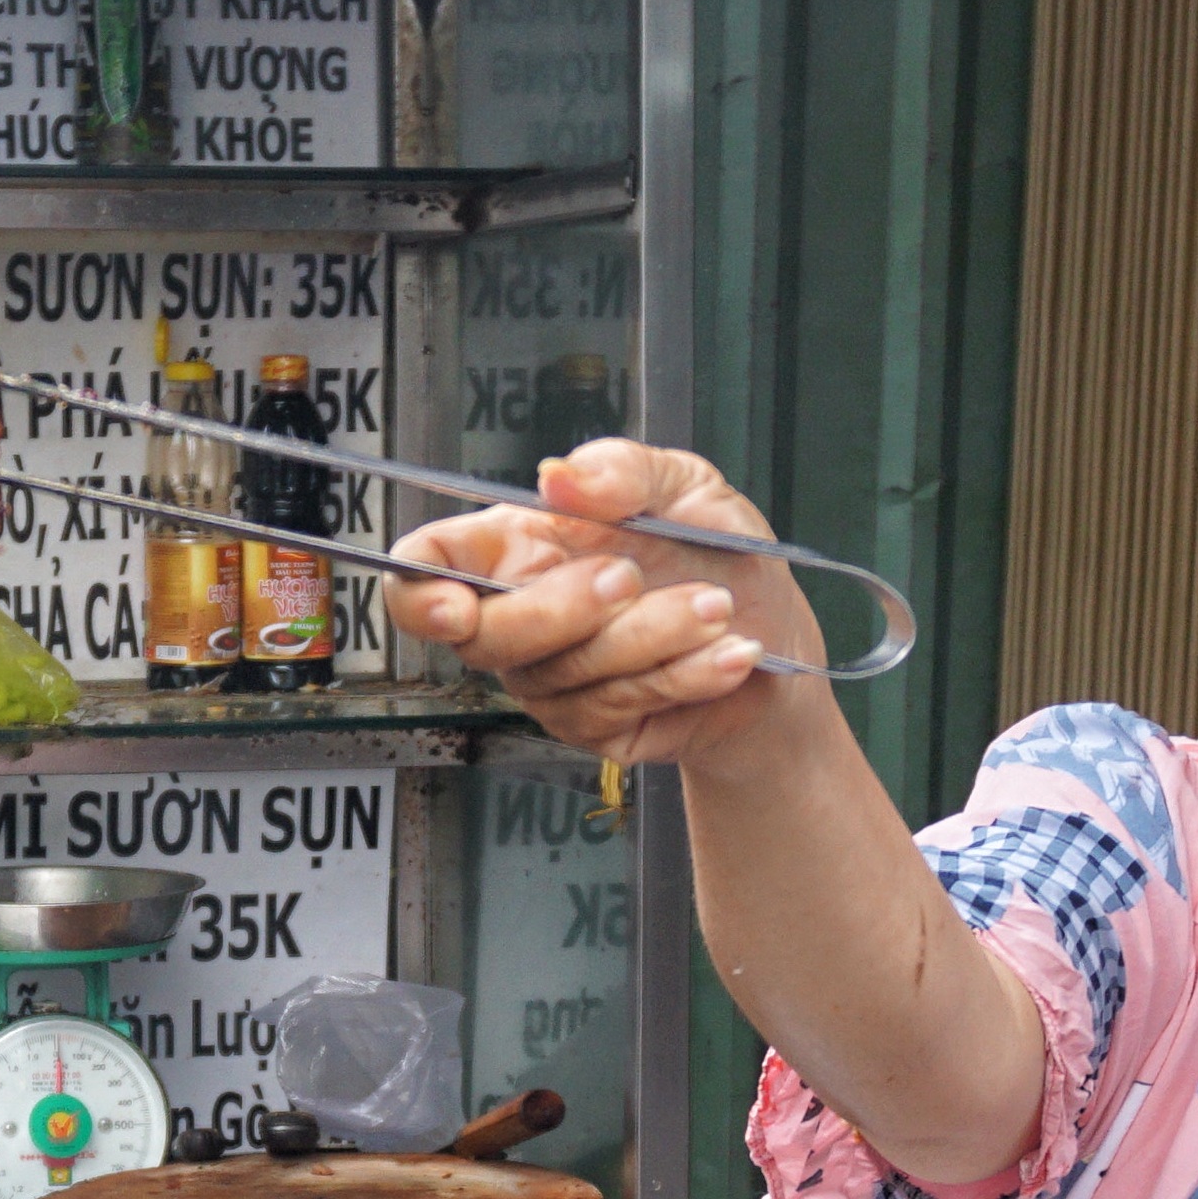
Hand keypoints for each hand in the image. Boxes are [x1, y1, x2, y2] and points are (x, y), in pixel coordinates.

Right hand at [385, 439, 834, 773]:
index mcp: (521, 547)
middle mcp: (524, 617)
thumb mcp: (683, 484)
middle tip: (631, 576)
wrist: (779, 635)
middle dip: (560, 609)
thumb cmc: (720, 555)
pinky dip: (681, 674)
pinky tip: (727, 653)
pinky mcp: (596, 728)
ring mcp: (553, 681)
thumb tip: (557, 477)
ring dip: (649, 635)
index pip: (427, 569)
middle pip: (485, 635)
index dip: (418, 592)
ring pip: (563, 673)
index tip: (456, 605)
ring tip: (715, 606)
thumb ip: (621, 470)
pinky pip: (616, 707)